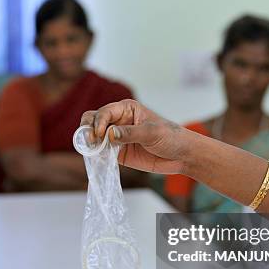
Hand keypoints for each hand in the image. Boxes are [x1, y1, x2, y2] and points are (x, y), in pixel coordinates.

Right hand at [81, 99, 195, 174]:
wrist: (181, 156)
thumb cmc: (171, 137)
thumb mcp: (152, 133)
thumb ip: (130, 133)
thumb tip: (110, 134)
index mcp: (126, 109)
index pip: (104, 112)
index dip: (98, 122)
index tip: (99, 135)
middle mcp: (118, 121)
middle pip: (93, 120)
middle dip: (88, 129)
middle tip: (91, 142)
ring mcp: (116, 137)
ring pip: (94, 136)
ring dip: (90, 143)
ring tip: (92, 151)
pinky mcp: (117, 153)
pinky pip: (101, 152)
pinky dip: (96, 155)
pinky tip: (98, 159)